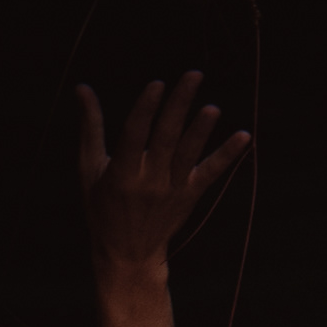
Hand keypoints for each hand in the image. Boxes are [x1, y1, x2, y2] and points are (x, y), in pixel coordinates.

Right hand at [75, 74, 250, 272]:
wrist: (129, 251)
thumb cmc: (102, 205)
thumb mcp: (89, 168)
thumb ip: (91, 127)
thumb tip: (82, 87)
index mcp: (121, 173)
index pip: (135, 135)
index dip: (146, 109)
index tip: (157, 84)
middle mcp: (149, 182)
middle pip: (166, 137)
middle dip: (179, 105)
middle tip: (193, 75)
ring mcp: (173, 190)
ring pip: (189, 155)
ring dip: (202, 130)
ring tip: (213, 107)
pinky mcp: (190, 196)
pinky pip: (211, 173)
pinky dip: (228, 155)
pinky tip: (244, 136)